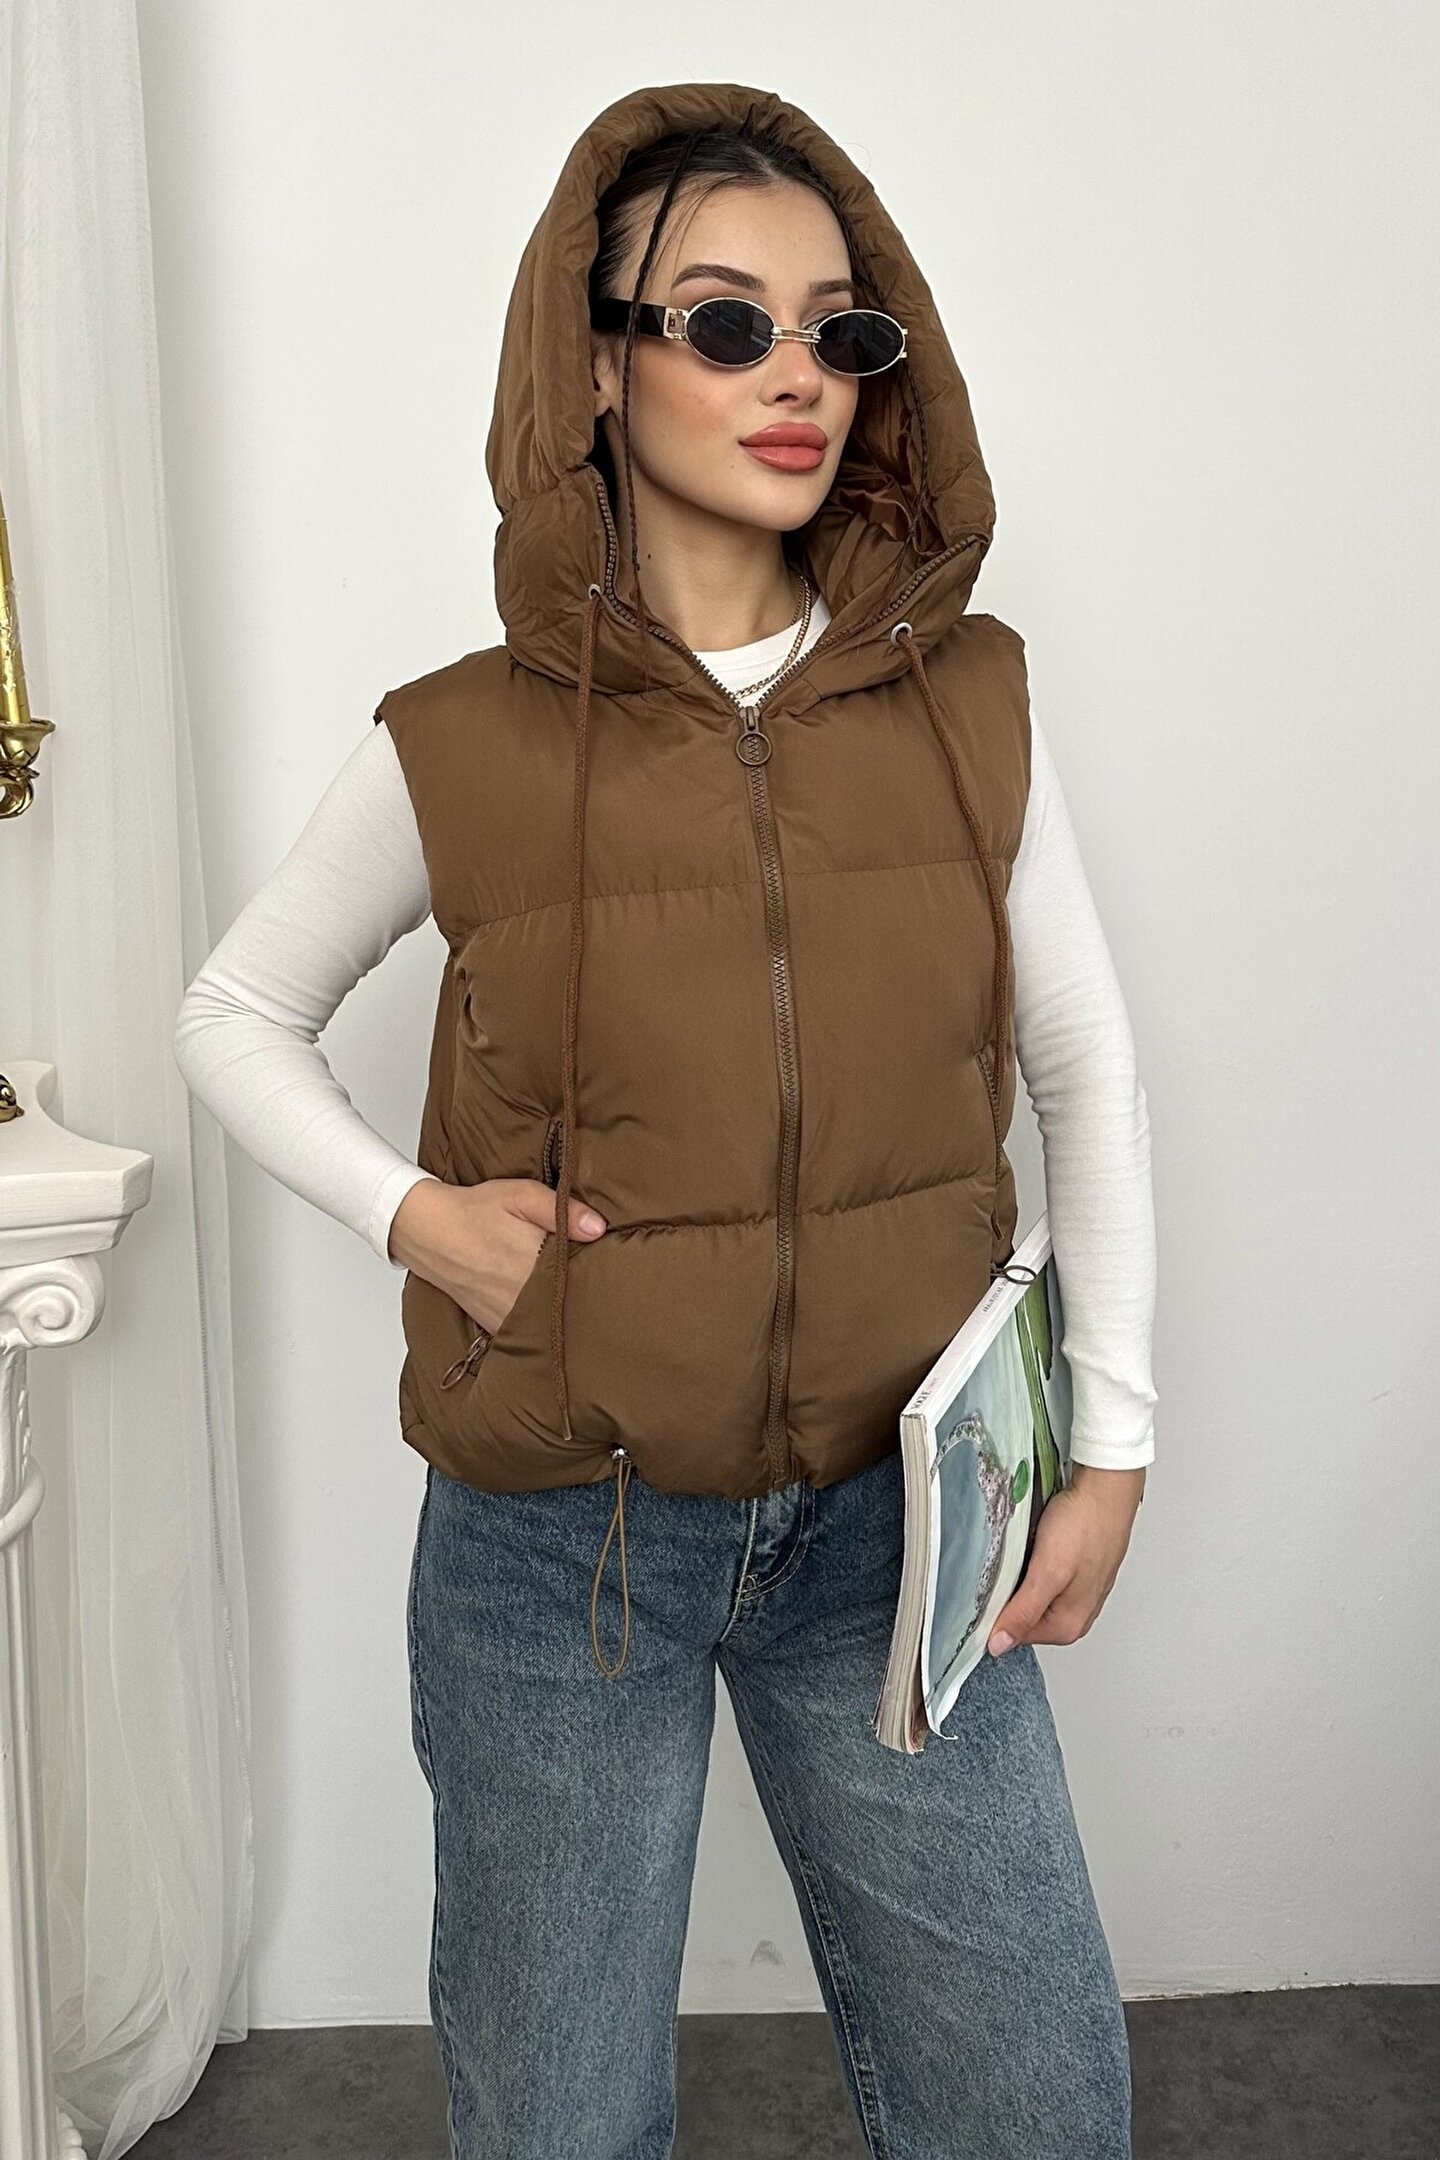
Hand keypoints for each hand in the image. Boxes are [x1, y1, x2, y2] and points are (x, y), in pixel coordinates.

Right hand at [386, 1175, 607, 1334]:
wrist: (429, 1231)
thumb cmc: (476, 1210)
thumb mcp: (521, 1195)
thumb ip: (561, 1210)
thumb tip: (598, 1228)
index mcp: (533, 1261)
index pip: (582, 1276)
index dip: (602, 1274)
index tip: (618, 1271)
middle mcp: (521, 1294)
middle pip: (570, 1304)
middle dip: (590, 1298)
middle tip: (609, 1291)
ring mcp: (508, 1315)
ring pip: (551, 1323)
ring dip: (567, 1314)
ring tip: (586, 1304)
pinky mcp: (496, 1325)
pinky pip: (529, 1334)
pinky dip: (543, 1326)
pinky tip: (556, 1316)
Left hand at [986, 1462, 1145, 1656]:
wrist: (1106, 1488)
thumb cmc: (1085, 1525)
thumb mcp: (1048, 1572)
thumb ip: (1023, 1612)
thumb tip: (999, 1645)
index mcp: (1068, 1626)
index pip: (1014, 1635)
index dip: (994, 1615)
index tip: (984, 1592)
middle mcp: (1076, 1614)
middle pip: (1023, 1616)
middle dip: (1008, 1595)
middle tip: (1005, 1567)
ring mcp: (1077, 1592)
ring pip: (1031, 1595)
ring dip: (1019, 1578)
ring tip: (1022, 1554)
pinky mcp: (1075, 1572)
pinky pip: (1042, 1577)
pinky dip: (1031, 1564)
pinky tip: (1032, 1548)